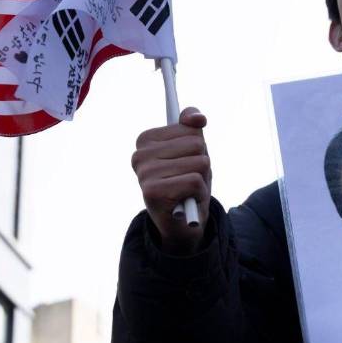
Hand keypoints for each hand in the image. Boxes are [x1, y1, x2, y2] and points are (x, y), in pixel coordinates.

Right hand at [132, 107, 211, 254]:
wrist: (185, 223)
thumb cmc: (188, 181)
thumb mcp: (195, 149)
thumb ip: (192, 124)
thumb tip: (197, 118)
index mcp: (145, 139)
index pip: (191, 127)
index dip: (198, 147)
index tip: (185, 161)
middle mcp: (139, 155)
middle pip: (196, 144)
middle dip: (201, 163)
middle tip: (188, 179)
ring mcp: (144, 173)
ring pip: (199, 162)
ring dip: (202, 179)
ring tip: (188, 190)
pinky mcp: (152, 192)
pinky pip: (195, 181)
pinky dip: (199, 193)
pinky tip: (187, 201)